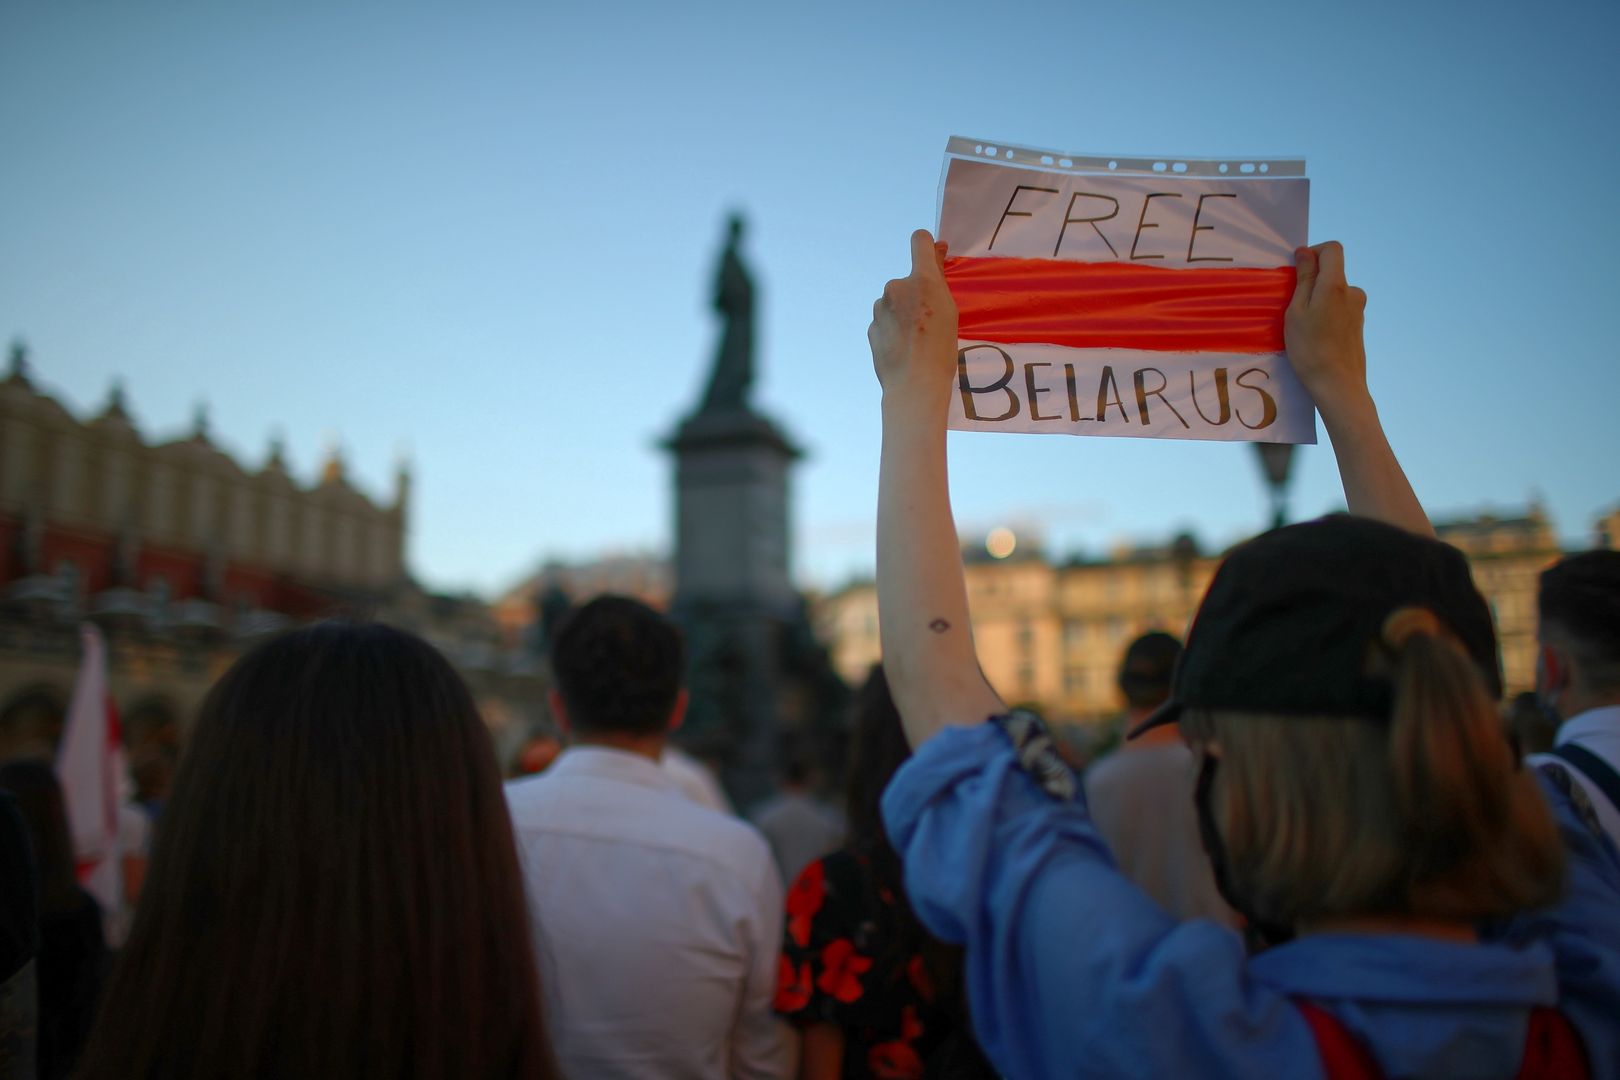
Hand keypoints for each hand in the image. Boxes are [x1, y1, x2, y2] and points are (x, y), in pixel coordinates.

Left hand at [869, 230, 958, 413]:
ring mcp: (880, 308)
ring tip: (916, 341)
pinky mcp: (871, 327)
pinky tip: (903, 349)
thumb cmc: (940, 348)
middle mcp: (896, 287)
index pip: (919, 241)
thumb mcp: (948, 309)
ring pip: (895, 303)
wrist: (914, 383)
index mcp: (921, 280)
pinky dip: (893, 330)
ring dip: (903, 314)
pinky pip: (886, 322)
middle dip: (916, 296)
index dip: (927, 246)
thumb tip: (937, 247)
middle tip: (930, 324)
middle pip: (908, 282)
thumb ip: (939, 276)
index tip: (932, 257)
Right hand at [1284, 241, 1369, 425]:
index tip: (1297, 270)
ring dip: (1318, 301)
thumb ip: (1303, 279)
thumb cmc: (1310, 349)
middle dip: (1312, 282)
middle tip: (1292, 306)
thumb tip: (1305, 252)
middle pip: (1332, 272)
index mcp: (1336, 285)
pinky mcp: (1357, 325)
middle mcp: (1353, 293)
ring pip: (1334, 293)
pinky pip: (1339, 310)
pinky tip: (1314, 337)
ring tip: (1302, 326)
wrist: (1338, 385)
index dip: (1313, 253)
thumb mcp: (1297, 311)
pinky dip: (1326, 315)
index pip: (1332, 249)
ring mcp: (1358, 310)